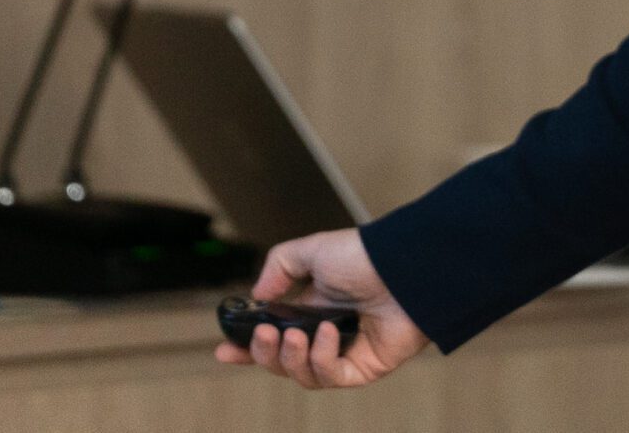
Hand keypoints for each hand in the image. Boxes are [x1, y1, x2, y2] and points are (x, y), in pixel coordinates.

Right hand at [212, 227, 430, 388]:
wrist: (404, 268)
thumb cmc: (364, 256)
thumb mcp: (311, 250)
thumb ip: (279, 267)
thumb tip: (258, 296)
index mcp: (310, 309)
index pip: (272, 337)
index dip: (246, 348)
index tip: (224, 351)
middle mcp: (324, 334)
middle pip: (281, 362)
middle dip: (262, 353)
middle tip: (260, 334)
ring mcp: (343, 353)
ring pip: (301, 375)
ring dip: (290, 358)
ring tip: (296, 335)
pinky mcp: (362, 369)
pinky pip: (330, 377)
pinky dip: (321, 359)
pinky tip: (327, 335)